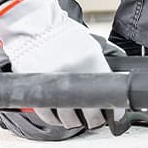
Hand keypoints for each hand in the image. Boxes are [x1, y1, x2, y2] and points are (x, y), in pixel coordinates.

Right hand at [0, 0, 111, 129]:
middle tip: (95, 120)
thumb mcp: (89, 43)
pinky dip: (53, 119)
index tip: (114, 114)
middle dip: (95, 120)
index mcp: (91, 61)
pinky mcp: (36, 88)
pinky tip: (58, 117)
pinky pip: (47, 114)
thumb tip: (114, 79)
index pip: (108, 95)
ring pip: (68, 117)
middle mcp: (74, 73)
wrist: (34, 25)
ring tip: (76, 119)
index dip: (113, 110)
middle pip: (90, 113)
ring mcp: (53, 83)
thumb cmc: (61, 33)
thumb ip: (100, 62)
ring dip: (74, 122)